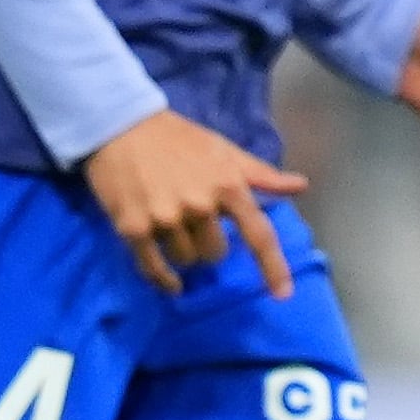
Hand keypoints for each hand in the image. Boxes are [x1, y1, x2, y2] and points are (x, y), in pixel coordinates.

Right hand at [81, 109, 306, 296]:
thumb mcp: (223, 150)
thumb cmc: (177, 138)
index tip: (283, 294)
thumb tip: (300, 186)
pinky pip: (154, 269)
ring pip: (186, 260)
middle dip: (209, 244)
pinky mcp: (133, 228)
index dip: (273, 267)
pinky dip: (164, 280)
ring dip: (183, 251)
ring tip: (171, 227)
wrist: (119, 125)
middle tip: (194, 224)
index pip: (258, 234)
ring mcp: (165, 219)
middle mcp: (199, 205)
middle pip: (215, 253)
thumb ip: (261, 174)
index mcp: (227, 186)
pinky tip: (170, 282)